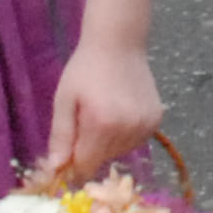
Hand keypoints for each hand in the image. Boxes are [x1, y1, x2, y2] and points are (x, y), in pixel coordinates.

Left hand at [42, 36, 162, 183]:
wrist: (118, 44)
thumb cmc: (85, 69)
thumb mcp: (64, 99)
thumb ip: (61, 135)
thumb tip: (56, 169)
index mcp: (101, 124)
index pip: (86, 165)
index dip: (74, 164)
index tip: (68, 152)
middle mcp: (127, 129)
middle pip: (103, 160)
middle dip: (90, 150)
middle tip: (85, 122)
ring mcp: (145, 125)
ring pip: (120, 152)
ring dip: (108, 144)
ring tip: (103, 115)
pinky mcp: (156, 120)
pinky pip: (136, 141)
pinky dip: (125, 135)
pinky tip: (119, 114)